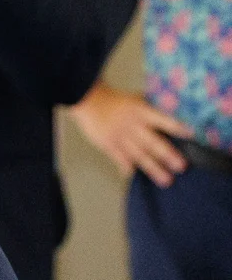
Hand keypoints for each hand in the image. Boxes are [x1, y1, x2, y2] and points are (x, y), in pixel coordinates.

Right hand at [69, 81, 191, 186]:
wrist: (88, 100)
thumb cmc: (116, 100)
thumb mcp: (136, 99)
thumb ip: (153, 107)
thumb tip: (175, 111)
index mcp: (141, 112)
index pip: (163, 119)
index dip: (177, 127)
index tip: (191, 135)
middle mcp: (133, 126)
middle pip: (152, 142)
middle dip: (167, 155)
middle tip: (181, 166)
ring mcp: (120, 137)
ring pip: (139, 155)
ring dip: (153, 168)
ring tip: (165, 180)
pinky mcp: (108, 144)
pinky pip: (119, 158)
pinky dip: (127, 168)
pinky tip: (134, 176)